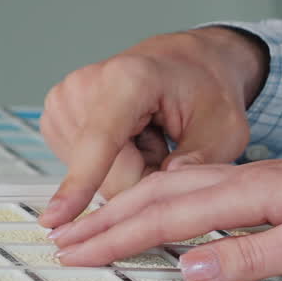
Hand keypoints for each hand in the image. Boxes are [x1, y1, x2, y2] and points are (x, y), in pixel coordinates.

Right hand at [38, 26, 267, 229]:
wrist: (188, 63)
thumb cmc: (206, 89)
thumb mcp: (225, 129)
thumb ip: (199, 163)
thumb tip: (164, 192)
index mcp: (127, 80)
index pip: (100, 142)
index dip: (82, 183)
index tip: (57, 218)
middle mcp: (84, 87)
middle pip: (106, 174)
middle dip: (144, 178)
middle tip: (168, 144)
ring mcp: (64, 104)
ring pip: (97, 179)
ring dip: (132, 171)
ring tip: (152, 136)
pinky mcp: (57, 122)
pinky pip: (87, 172)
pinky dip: (115, 166)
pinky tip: (133, 140)